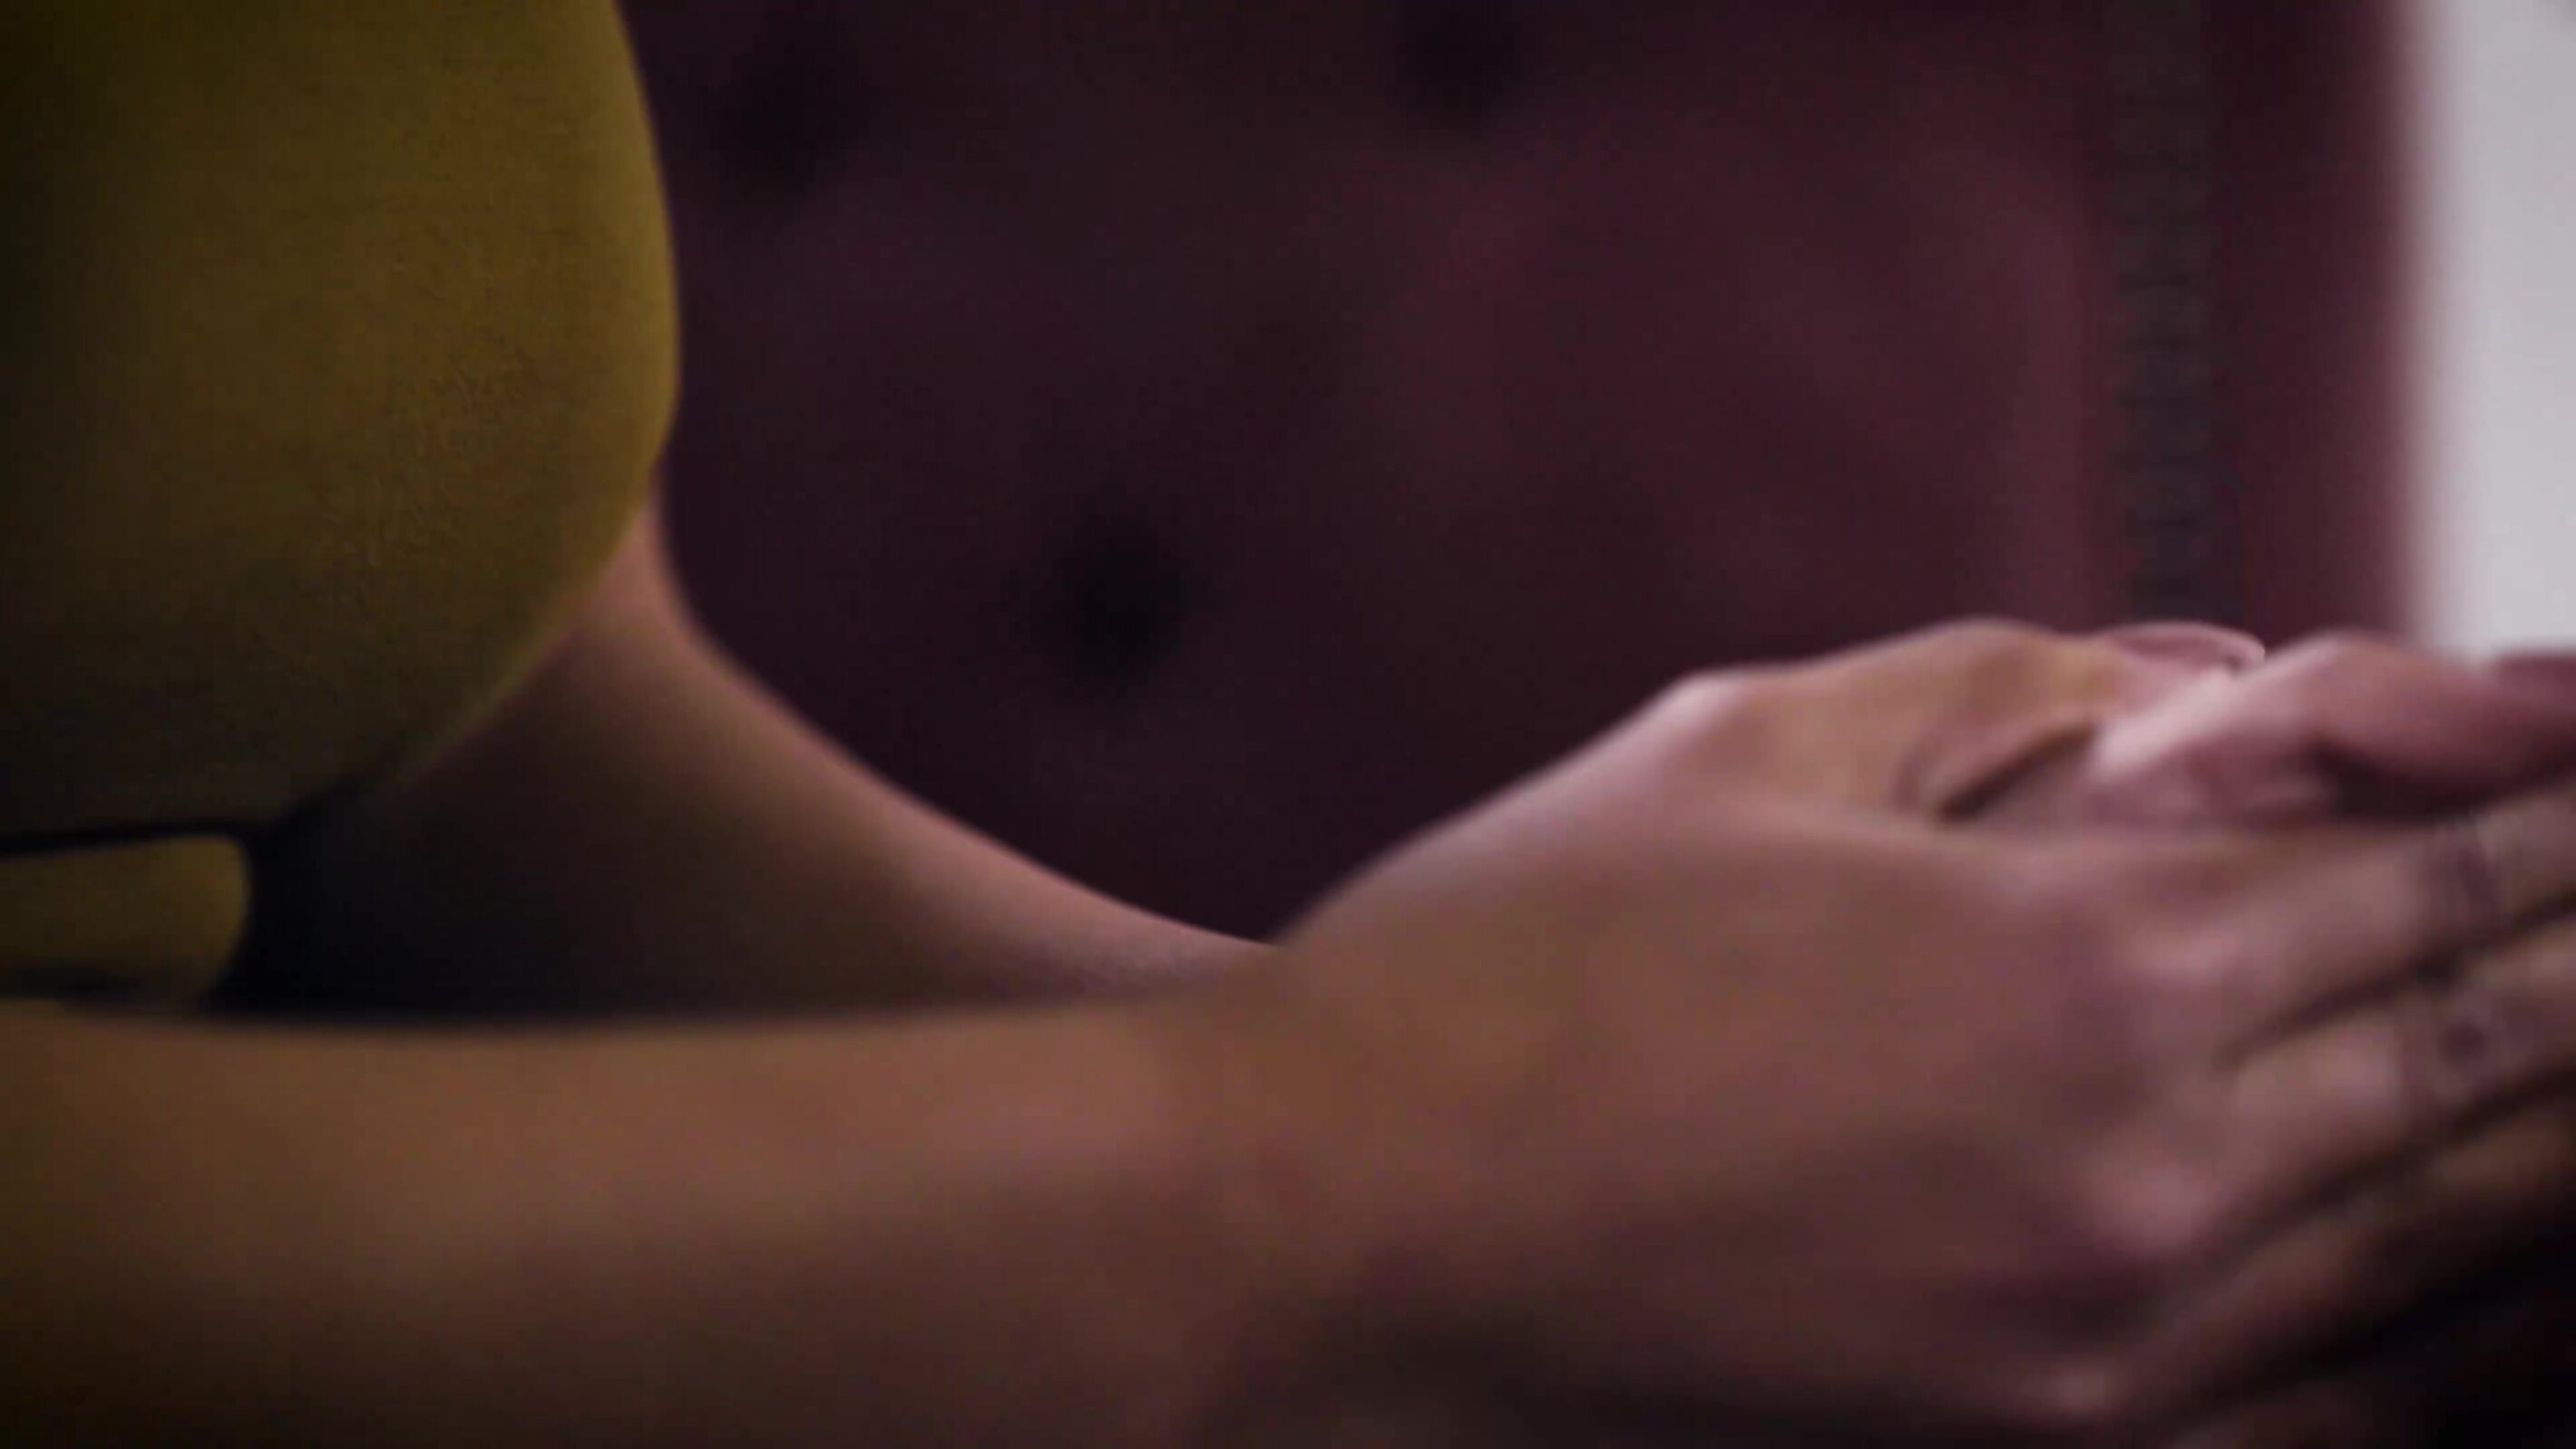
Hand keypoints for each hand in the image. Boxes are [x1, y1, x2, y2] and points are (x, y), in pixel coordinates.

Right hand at [1144, 638, 2575, 1444]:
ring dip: (2558, 1150)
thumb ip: (1996, 692)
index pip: (2431, 881)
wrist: (1330, 1220)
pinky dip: (2462, 1328)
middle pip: (2484, 1066)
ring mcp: (2109, 1346)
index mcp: (2084, 959)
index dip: (2561, 822)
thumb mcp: (1741, 745)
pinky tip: (2516, 1288)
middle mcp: (2148, 1170)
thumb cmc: (1507, 955)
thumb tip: (2190, 688)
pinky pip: (2346, 1400)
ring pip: (2450, 1245)